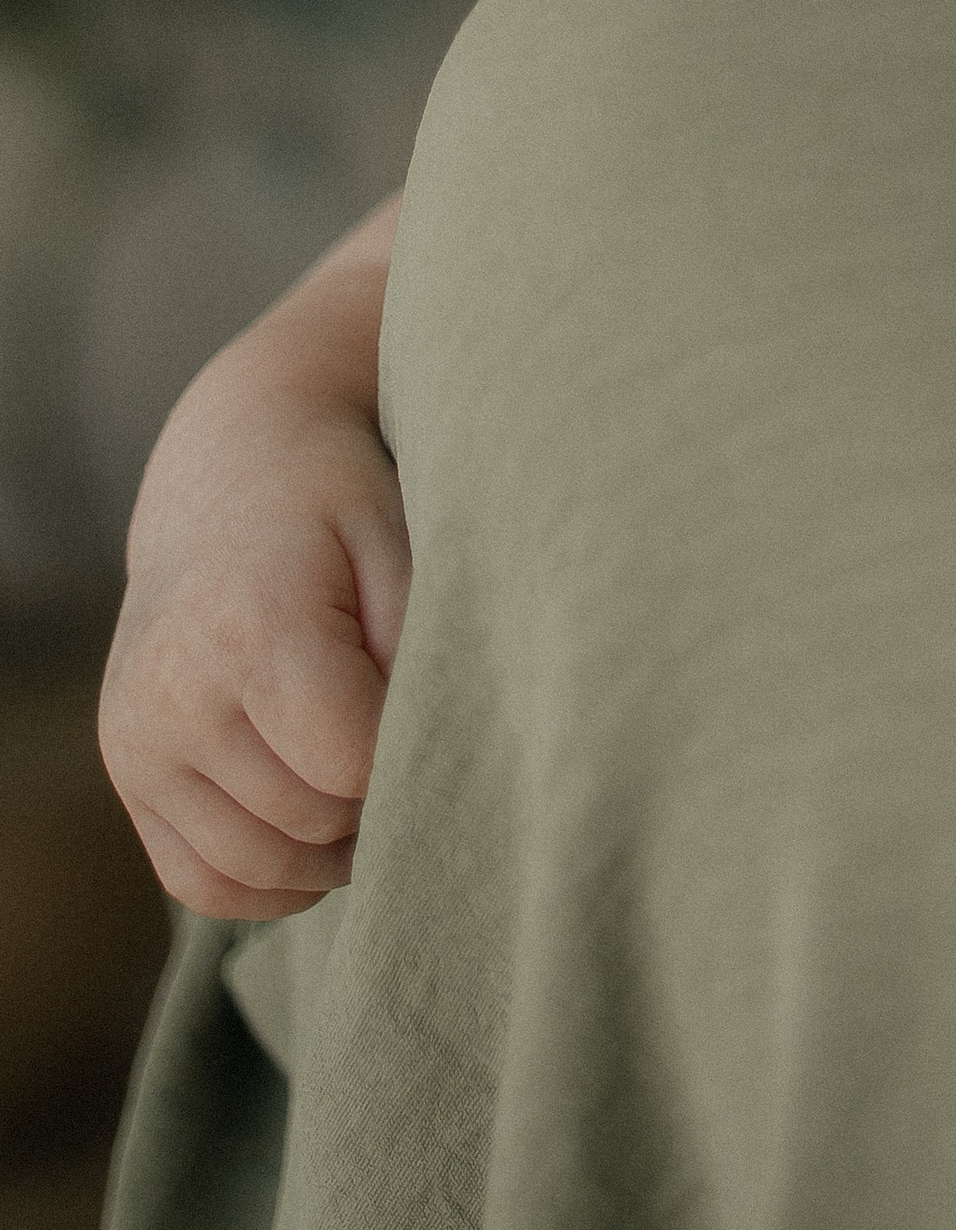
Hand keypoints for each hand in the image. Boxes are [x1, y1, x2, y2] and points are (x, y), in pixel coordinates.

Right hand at [98, 205, 406, 920]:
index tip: (437, 728)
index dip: (408, 762)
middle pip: (305, 820)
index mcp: (252, 624)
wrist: (229, 466)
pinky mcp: (126, 767)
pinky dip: (265, 880)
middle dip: (373, 806)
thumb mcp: (398, 539)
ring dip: (325, 854)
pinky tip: (315, 833)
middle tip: (411, 758)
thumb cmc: (336, 499)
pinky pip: (197, 879)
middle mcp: (176, 689)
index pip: (348, 763)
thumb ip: (417, 649)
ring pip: (252, 867)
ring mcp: (137, 736)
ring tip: (370, 793)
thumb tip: (438, 759)